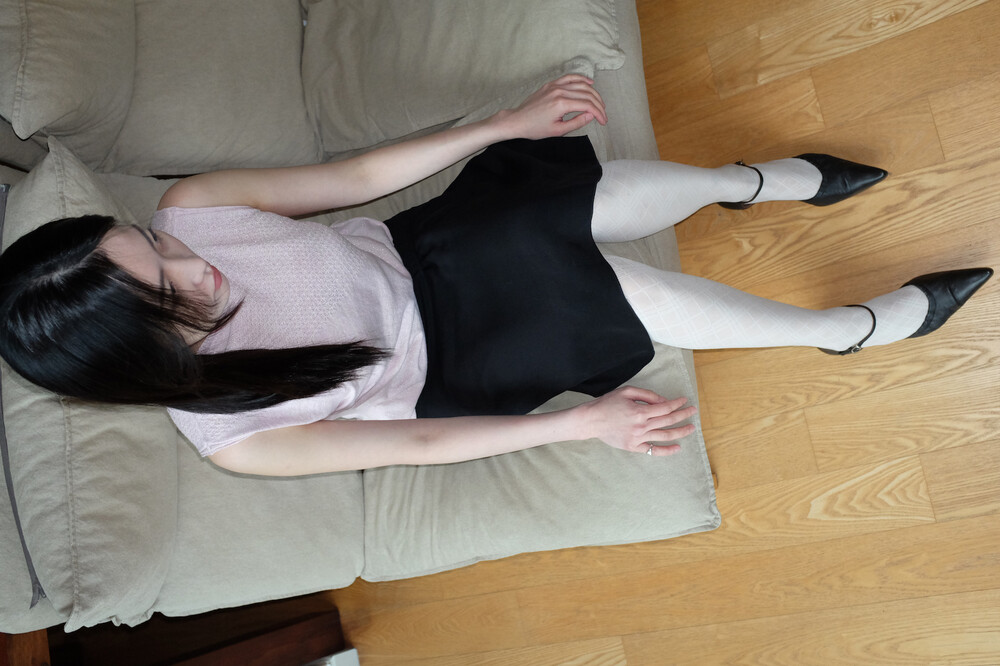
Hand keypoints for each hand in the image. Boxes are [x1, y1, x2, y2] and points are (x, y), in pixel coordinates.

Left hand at [494, 74, 607, 139]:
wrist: (518, 120)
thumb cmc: (535, 128)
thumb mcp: (558, 130)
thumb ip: (577, 122)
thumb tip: (591, 115)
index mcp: (562, 104)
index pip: (588, 105)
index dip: (599, 113)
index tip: (604, 121)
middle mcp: (560, 91)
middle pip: (587, 94)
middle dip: (599, 104)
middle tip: (603, 114)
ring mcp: (555, 85)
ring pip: (581, 85)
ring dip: (593, 93)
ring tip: (599, 103)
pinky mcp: (551, 84)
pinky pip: (570, 78)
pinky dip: (581, 79)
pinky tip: (589, 83)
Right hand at [576, 387, 696, 456]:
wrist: (591, 420)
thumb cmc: (607, 403)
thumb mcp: (627, 392)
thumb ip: (647, 395)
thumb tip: (663, 401)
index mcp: (640, 411)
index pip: (665, 407)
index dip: (677, 403)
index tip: (685, 400)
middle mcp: (642, 426)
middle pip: (668, 421)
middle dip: (683, 415)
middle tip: (693, 412)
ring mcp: (638, 438)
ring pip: (664, 436)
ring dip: (680, 432)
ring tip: (691, 428)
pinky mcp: (633, 447)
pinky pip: (653, 450)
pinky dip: (666, 450)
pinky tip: (677, 448)